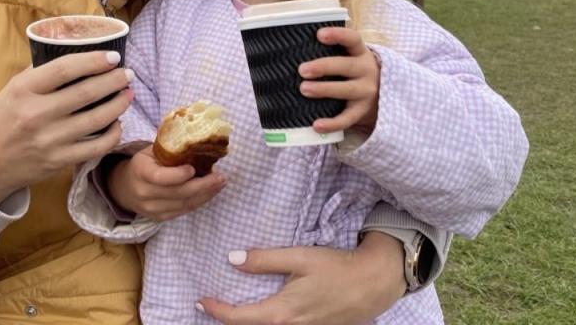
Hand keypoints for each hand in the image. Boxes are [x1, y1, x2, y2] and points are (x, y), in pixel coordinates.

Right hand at [0, 50, 131, 204]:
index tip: (113, 57)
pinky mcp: (58, 161)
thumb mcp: (11, 90)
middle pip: (86, 92)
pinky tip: (117, 123)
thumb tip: (72, 54)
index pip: (65, 69)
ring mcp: (49, 140)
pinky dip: (113, 133)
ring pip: (97, 119)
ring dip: (119, 104)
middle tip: (128, 74)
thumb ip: (38, 73)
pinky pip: (96, 146)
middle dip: (114, 80)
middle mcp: (37, 114)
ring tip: (128, 94)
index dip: (94, 60)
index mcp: (23, 90)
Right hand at [107, 146, 225, 220]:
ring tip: (220, 184)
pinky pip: (183, 211)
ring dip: (205, 195)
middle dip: (202, 186)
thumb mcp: (150, 152)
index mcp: (140, 172)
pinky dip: (199, 201)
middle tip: (220, 177)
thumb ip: (169, 149)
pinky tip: (210, 192)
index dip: (178, 175)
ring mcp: (152, 208)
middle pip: (177, 193)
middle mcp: (144, 193)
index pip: (160, 177)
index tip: (193, 169)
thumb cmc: (143, 164)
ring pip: (184, 204)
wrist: (125, 188)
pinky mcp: (160, 217)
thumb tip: (198, 141)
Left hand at [197, 232, 405, 324]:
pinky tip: (267, 313)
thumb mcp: (299, 257)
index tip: (200, 301)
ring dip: (249, 323)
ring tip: (234, 311)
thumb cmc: (337, 268)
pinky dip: (269, 324)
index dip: (216, 310)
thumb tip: (233, 259)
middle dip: (230, 322)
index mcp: (281, 312)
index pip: (238, 318)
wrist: (375, 283)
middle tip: (211, 309)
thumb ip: (265, 260)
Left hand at [298, 27, 379, 133]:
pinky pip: (347, 119)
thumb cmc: (351, 69)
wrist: (379, 94)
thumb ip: (329, 51)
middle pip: (347, 66)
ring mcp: (365, 92)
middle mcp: (366, 70)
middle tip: (302, 69)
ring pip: (346, 90)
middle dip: (324, 67)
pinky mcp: (361, 111)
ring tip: (303, 89)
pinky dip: (332, 123)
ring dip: (324, 89)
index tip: (319, 34)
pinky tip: (316, 125)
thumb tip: (290, 48)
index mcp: (360, 53)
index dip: (338, 35)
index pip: (353, 39)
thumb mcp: (349, 56)